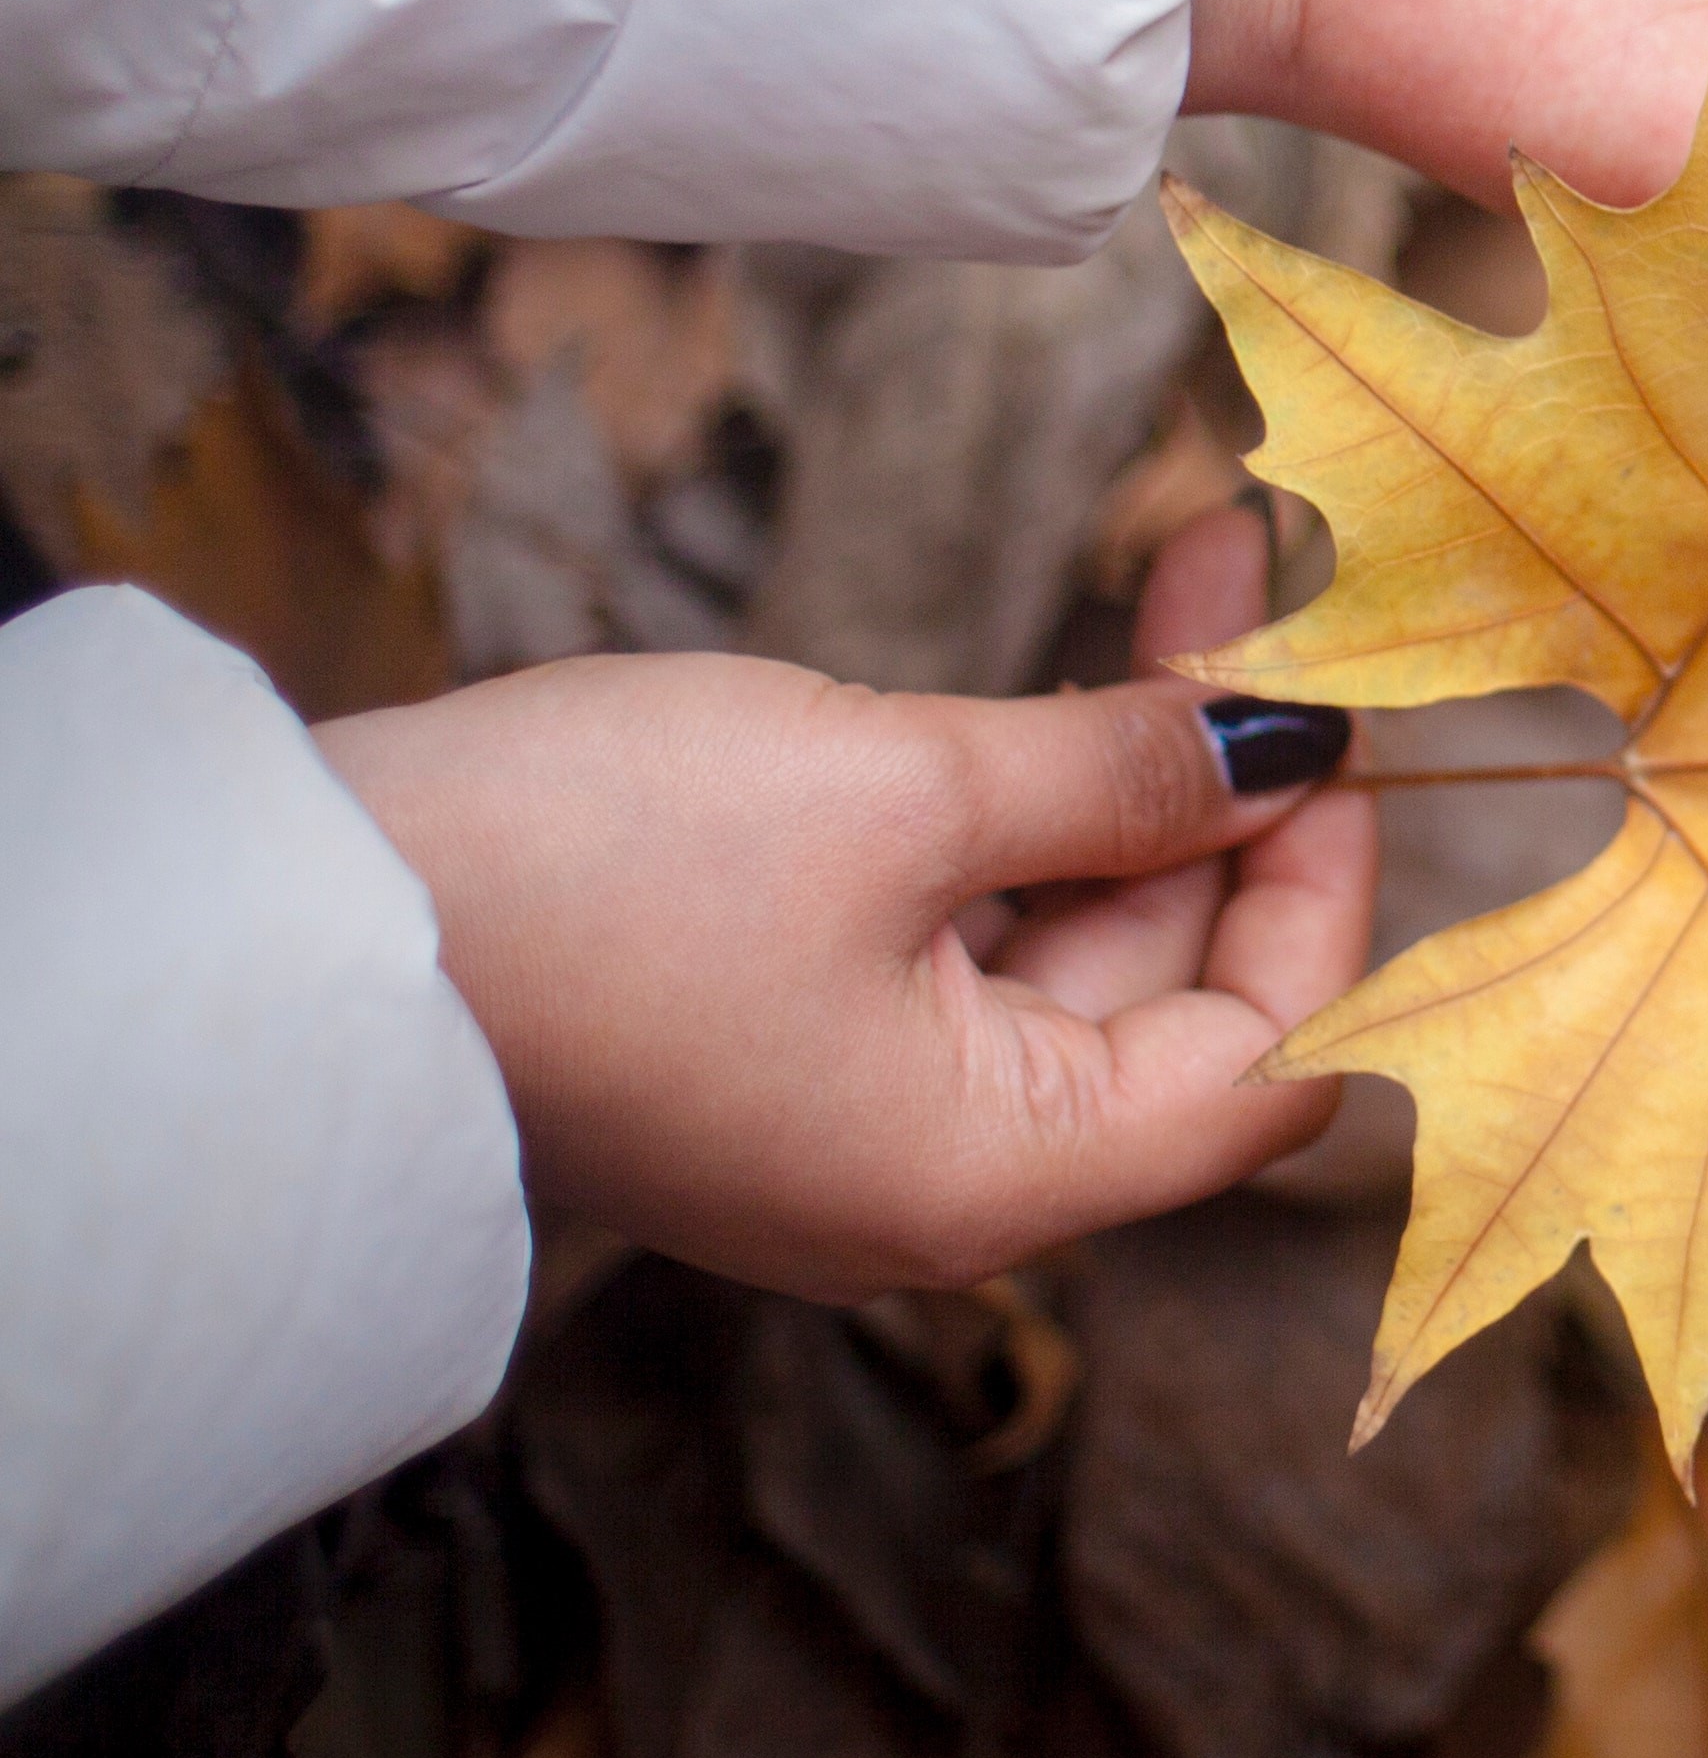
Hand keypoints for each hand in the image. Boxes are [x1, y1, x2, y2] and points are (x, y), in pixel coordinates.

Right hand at [311, 511, 1373, 1297]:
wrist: (307, 920)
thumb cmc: (595, 874)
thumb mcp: (898, 789)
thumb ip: (1113, 773)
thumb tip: (1281, 746)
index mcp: (999, 1173)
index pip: (1272, 1065)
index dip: (1330, 893)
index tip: (1351, 724)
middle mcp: (941, 1177)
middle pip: (1176, 994)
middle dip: (1232, 790)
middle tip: (1264, 587)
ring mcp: (853, 1113)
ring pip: (1069, 944)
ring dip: (1131, 776)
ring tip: (1192, 580)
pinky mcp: (776, 1039)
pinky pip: (959, 938)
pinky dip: (1025, 815)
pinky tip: (1064, 688)